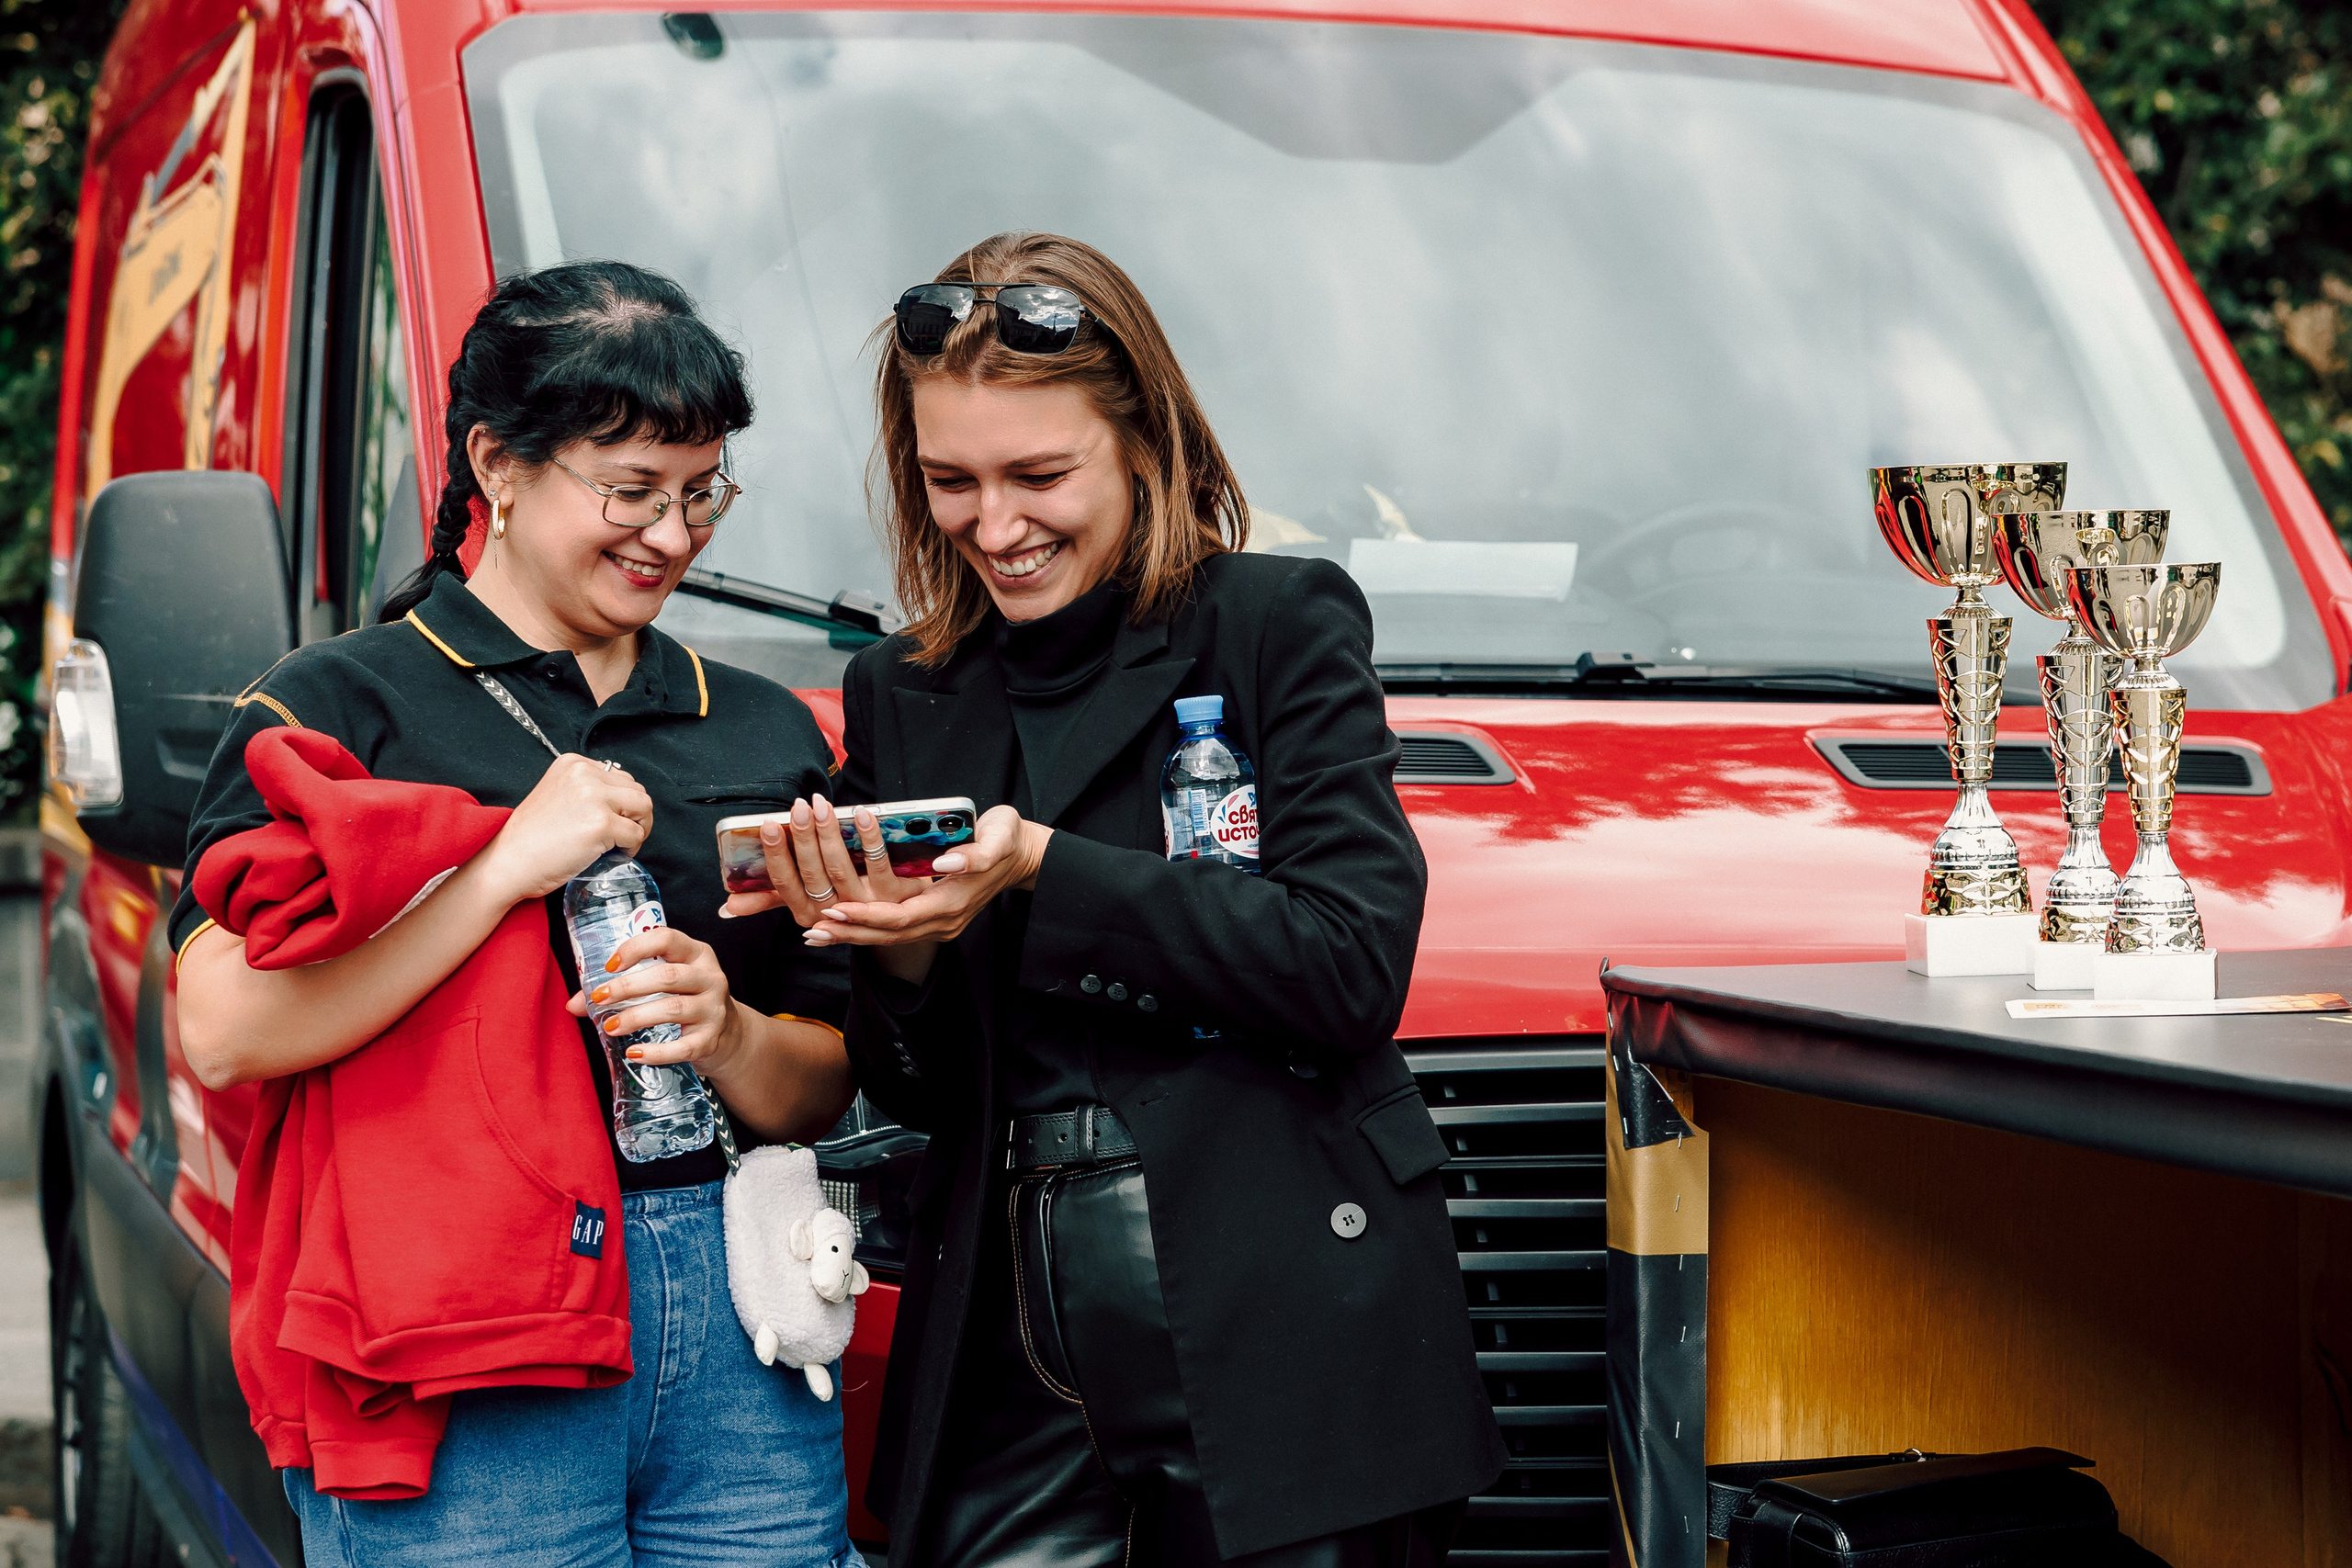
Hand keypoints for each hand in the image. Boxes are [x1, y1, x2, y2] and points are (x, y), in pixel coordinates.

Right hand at [479, 754, 652, 902]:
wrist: (507, 862)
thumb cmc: (531, 838)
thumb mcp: (558, 794)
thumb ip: (586, 789)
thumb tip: (623, 801)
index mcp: (573, 763)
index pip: (621, 777)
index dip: (623, 803)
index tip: (613, 821)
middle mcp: (585, 774)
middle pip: (637, 790)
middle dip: (635, 815)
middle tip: (621, 837)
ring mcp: (594, 798)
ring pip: (644, 808)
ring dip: (639, 828)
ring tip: (620, 845)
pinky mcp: (601, 824)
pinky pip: (636, 835)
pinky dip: (631, 848)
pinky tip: (612, 854)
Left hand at [567, 925, 744, 1071]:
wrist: (727, 1033)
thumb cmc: (685, 999)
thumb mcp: (663, 984)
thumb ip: (622, 987)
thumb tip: (573, 1004)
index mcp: (696, 954)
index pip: (667, 938)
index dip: (635, 949)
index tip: (608, 965)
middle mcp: (710, 977)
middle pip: (667, 976)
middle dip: (628, 987)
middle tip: (599, 998)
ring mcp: (714, 1009)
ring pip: (673, 1008)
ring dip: (636, 1017)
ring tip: (610, 1026)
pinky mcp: (711, 1039)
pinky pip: (683, 1047)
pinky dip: (656, 1052)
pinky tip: (634, 1053)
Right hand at [722, 796, 928, 927]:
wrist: (902, 912)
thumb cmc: (846, 898)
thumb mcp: (806, 901)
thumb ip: (770, 899)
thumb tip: (726, 908)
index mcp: (807, 913)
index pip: (784, 885)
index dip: (776, 856)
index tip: (769, 826)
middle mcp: (835, 914)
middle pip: (813, 874)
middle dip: (803, 839)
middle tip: (799, 806)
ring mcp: (866, 907)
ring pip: (841, 868)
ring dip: (830, 834)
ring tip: (822, 806)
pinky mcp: (895, 896)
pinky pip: (879, 865)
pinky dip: (869, 837)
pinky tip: (862, 813)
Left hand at [805, 803, 1048, 949]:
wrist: (1024, 857)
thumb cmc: (1007, 839)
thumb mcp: (998, 838)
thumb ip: (976, 853)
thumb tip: (945, 862)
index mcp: (955, 902)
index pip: (903, 917)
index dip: (868, 916)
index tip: (837, 910)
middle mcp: (946, 921)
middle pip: (890, 935)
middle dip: (850, 933)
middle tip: (813, 930)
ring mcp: (941, 924)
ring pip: (890, 938)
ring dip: (853, 937)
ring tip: (817, 934)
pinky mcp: (935, 919)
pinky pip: (895, 931)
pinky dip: (866, 931)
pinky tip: (842, 927)